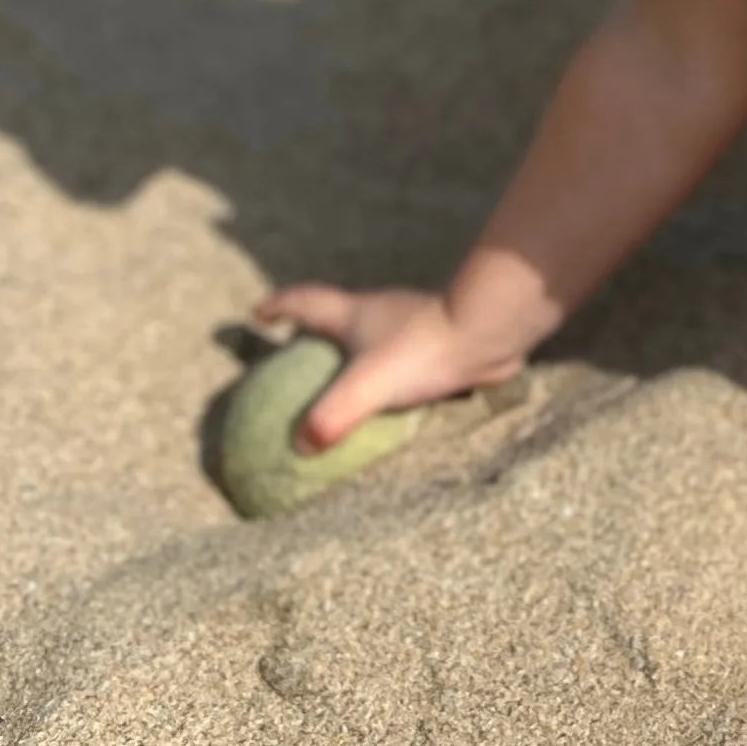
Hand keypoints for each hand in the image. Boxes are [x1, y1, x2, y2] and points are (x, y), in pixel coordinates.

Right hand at [252, 281, 529, 448]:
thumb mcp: (368, 384)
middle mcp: (378, 312)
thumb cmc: (424, 350)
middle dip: (314, 329)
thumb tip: (302, 443)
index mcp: (353, 314)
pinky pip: (399, 357)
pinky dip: (385, 373)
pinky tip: (389, 399)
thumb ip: (334, 414)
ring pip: (371, 334)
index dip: (279, 306)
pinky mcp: (435, 343)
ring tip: (342, 380)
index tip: (258, 313)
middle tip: (297, 350)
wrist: (488, 333)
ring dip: (353, 351)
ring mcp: (409, 325)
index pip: (305, 302)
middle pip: (336, 315)